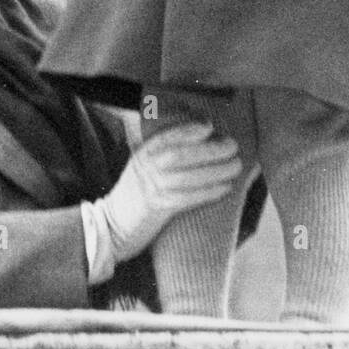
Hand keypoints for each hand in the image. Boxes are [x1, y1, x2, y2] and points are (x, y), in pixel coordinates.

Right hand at [97, 124, 241, 261]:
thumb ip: (162, 151)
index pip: (167, 136)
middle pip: (182, 155)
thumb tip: (201, 137)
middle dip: (211, 149)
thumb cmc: (134, 193)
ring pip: (190, 177)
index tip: (210, 125)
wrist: (113, 223)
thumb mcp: (141, 164)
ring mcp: (152, 188)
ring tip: (236, 166)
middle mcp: (147, 168)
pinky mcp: (159, 208)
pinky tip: (225, 188)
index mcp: (143, 153)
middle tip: (232, 146)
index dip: (190, 130)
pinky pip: (189, 198)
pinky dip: (210, 192)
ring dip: (217, 171)